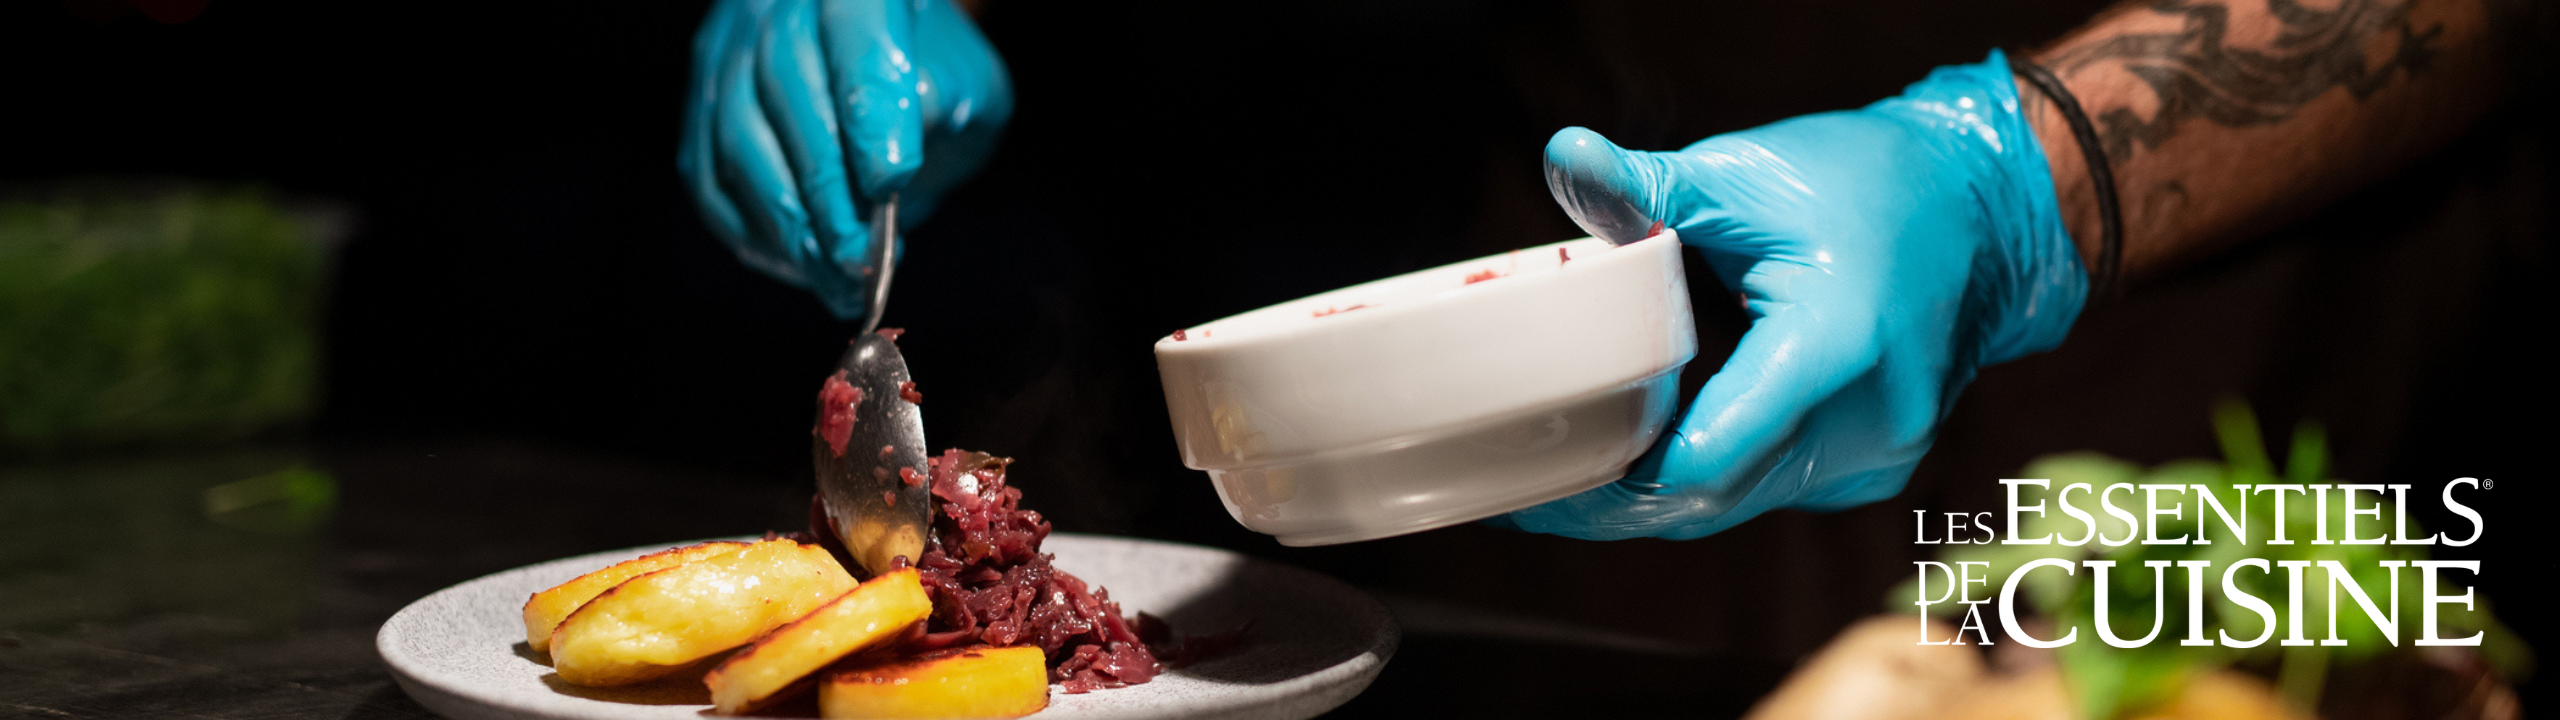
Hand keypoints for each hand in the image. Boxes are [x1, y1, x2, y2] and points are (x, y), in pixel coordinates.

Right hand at [681, 0, 1010, 318]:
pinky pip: (708, 175)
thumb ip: (947, 107)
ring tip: (837, 279)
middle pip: (786, 88)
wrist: (882, 61)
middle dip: (826, 188)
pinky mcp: (703, 103)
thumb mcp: (968, 84)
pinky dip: (750, 229)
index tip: (891, 182)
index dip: (870, 111)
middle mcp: (779, 5)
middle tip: (861, 258)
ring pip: (738, 138)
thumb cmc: (932, 76)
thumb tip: (891, 164)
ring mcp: (729, 50)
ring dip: (788, 223)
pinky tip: (797, 265)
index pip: (858, 33)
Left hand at [1504, 52, 2087, 539]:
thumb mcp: (1749, 173)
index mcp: (1836, 347)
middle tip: (1533, 488)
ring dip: (1659, 497)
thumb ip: (1652, 186)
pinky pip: (1772, 490)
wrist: (1982, 209)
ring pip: (1741, 504)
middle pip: (1715, 497)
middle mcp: (1869, 420)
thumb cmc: (1868, 183)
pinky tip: (1651, 455)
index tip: (1548, 471)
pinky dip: (1711, 478)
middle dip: (1619, 503)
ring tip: (1572, 475)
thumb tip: (1564, 157)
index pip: (1707, 455)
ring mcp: (1879, 454)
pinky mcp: (1874, 465)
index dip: (1618, 478)